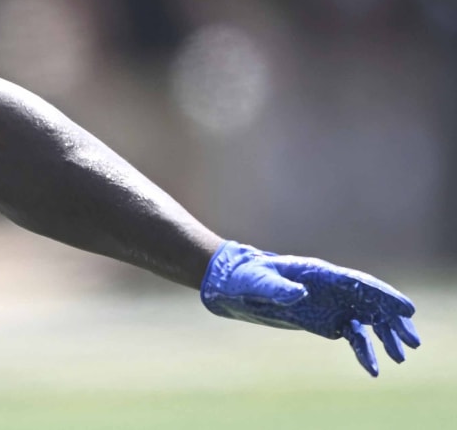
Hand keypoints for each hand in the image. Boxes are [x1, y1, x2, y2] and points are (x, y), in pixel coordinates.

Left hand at [200, 241, 420, 375]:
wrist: (231, 286)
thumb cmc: (244, 277)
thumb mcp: (257, 282)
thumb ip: (277, 289)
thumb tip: (299, 295)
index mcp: (319, 274)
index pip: (359, 283)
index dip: (384, 295)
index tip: (406, 309)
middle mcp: (330, 289)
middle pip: (370, 302)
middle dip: (392, 319)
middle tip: (412, 341)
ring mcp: (329, 306)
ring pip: (365, 320)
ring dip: (385, 337)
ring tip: (400, 356)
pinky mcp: (323, 322)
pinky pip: (351, 336)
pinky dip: (364, 351)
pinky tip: (374, 369)